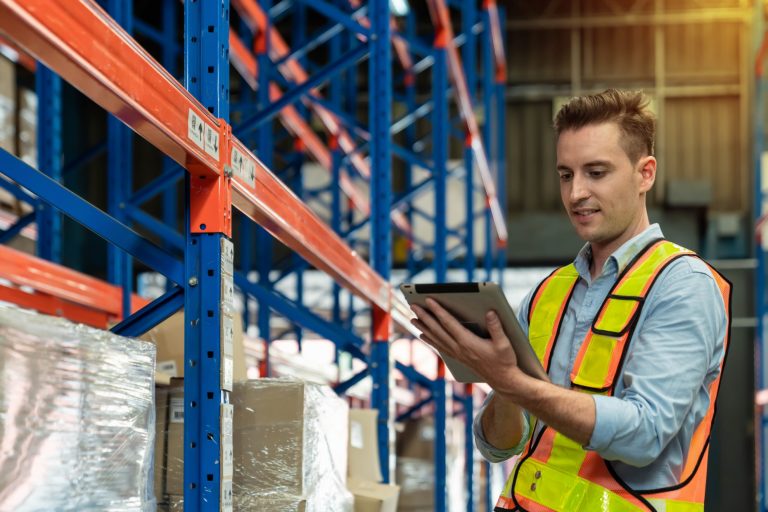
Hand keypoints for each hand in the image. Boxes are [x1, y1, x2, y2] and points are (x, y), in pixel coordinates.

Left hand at [410, 298, 525, 395]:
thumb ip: (496, 327)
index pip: (449, 323)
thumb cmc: (504, 361)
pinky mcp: (458, 358)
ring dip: (423, 327)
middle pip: (438, 330)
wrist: (503, 380)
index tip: (428, 300)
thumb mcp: (504, 343)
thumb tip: (490, 312)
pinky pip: (439, 346)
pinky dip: (430, 339)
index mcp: (468, 343)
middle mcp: (459, 348)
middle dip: (425, 317)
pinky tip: (423, 335)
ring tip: (413, 319)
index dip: (438, 310)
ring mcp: (457, 354)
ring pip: (436, 338)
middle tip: (413, 306)